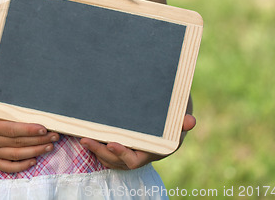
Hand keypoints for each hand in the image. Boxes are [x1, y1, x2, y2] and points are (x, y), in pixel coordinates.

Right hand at [0, 59, 58, 171]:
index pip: (10, 130)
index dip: (27, 130)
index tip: (42, 127)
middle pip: (18, 143)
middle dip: (38, 140)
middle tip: (56, 135)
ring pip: (16, 155)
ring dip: (35, 151)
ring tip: (50, 146)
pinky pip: (7, 166)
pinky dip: (21, 165)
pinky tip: (33, 160)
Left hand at [80, 114, 196, 169]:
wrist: (171, 114)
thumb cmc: (175, 116)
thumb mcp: (180, 117)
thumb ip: (183, 121)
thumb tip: (191, 121)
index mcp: (153, 152)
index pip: (134, 159)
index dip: (122, 154)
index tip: (111, 143)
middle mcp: (141, 155)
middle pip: (117, 161)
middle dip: (100, 151)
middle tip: (86, 140)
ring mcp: (131, 152)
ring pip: (110, 158)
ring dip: (96, 150)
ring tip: (83, 138)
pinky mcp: (123, 146)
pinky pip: (108, 154)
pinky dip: (98, 148)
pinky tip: (87, 138)